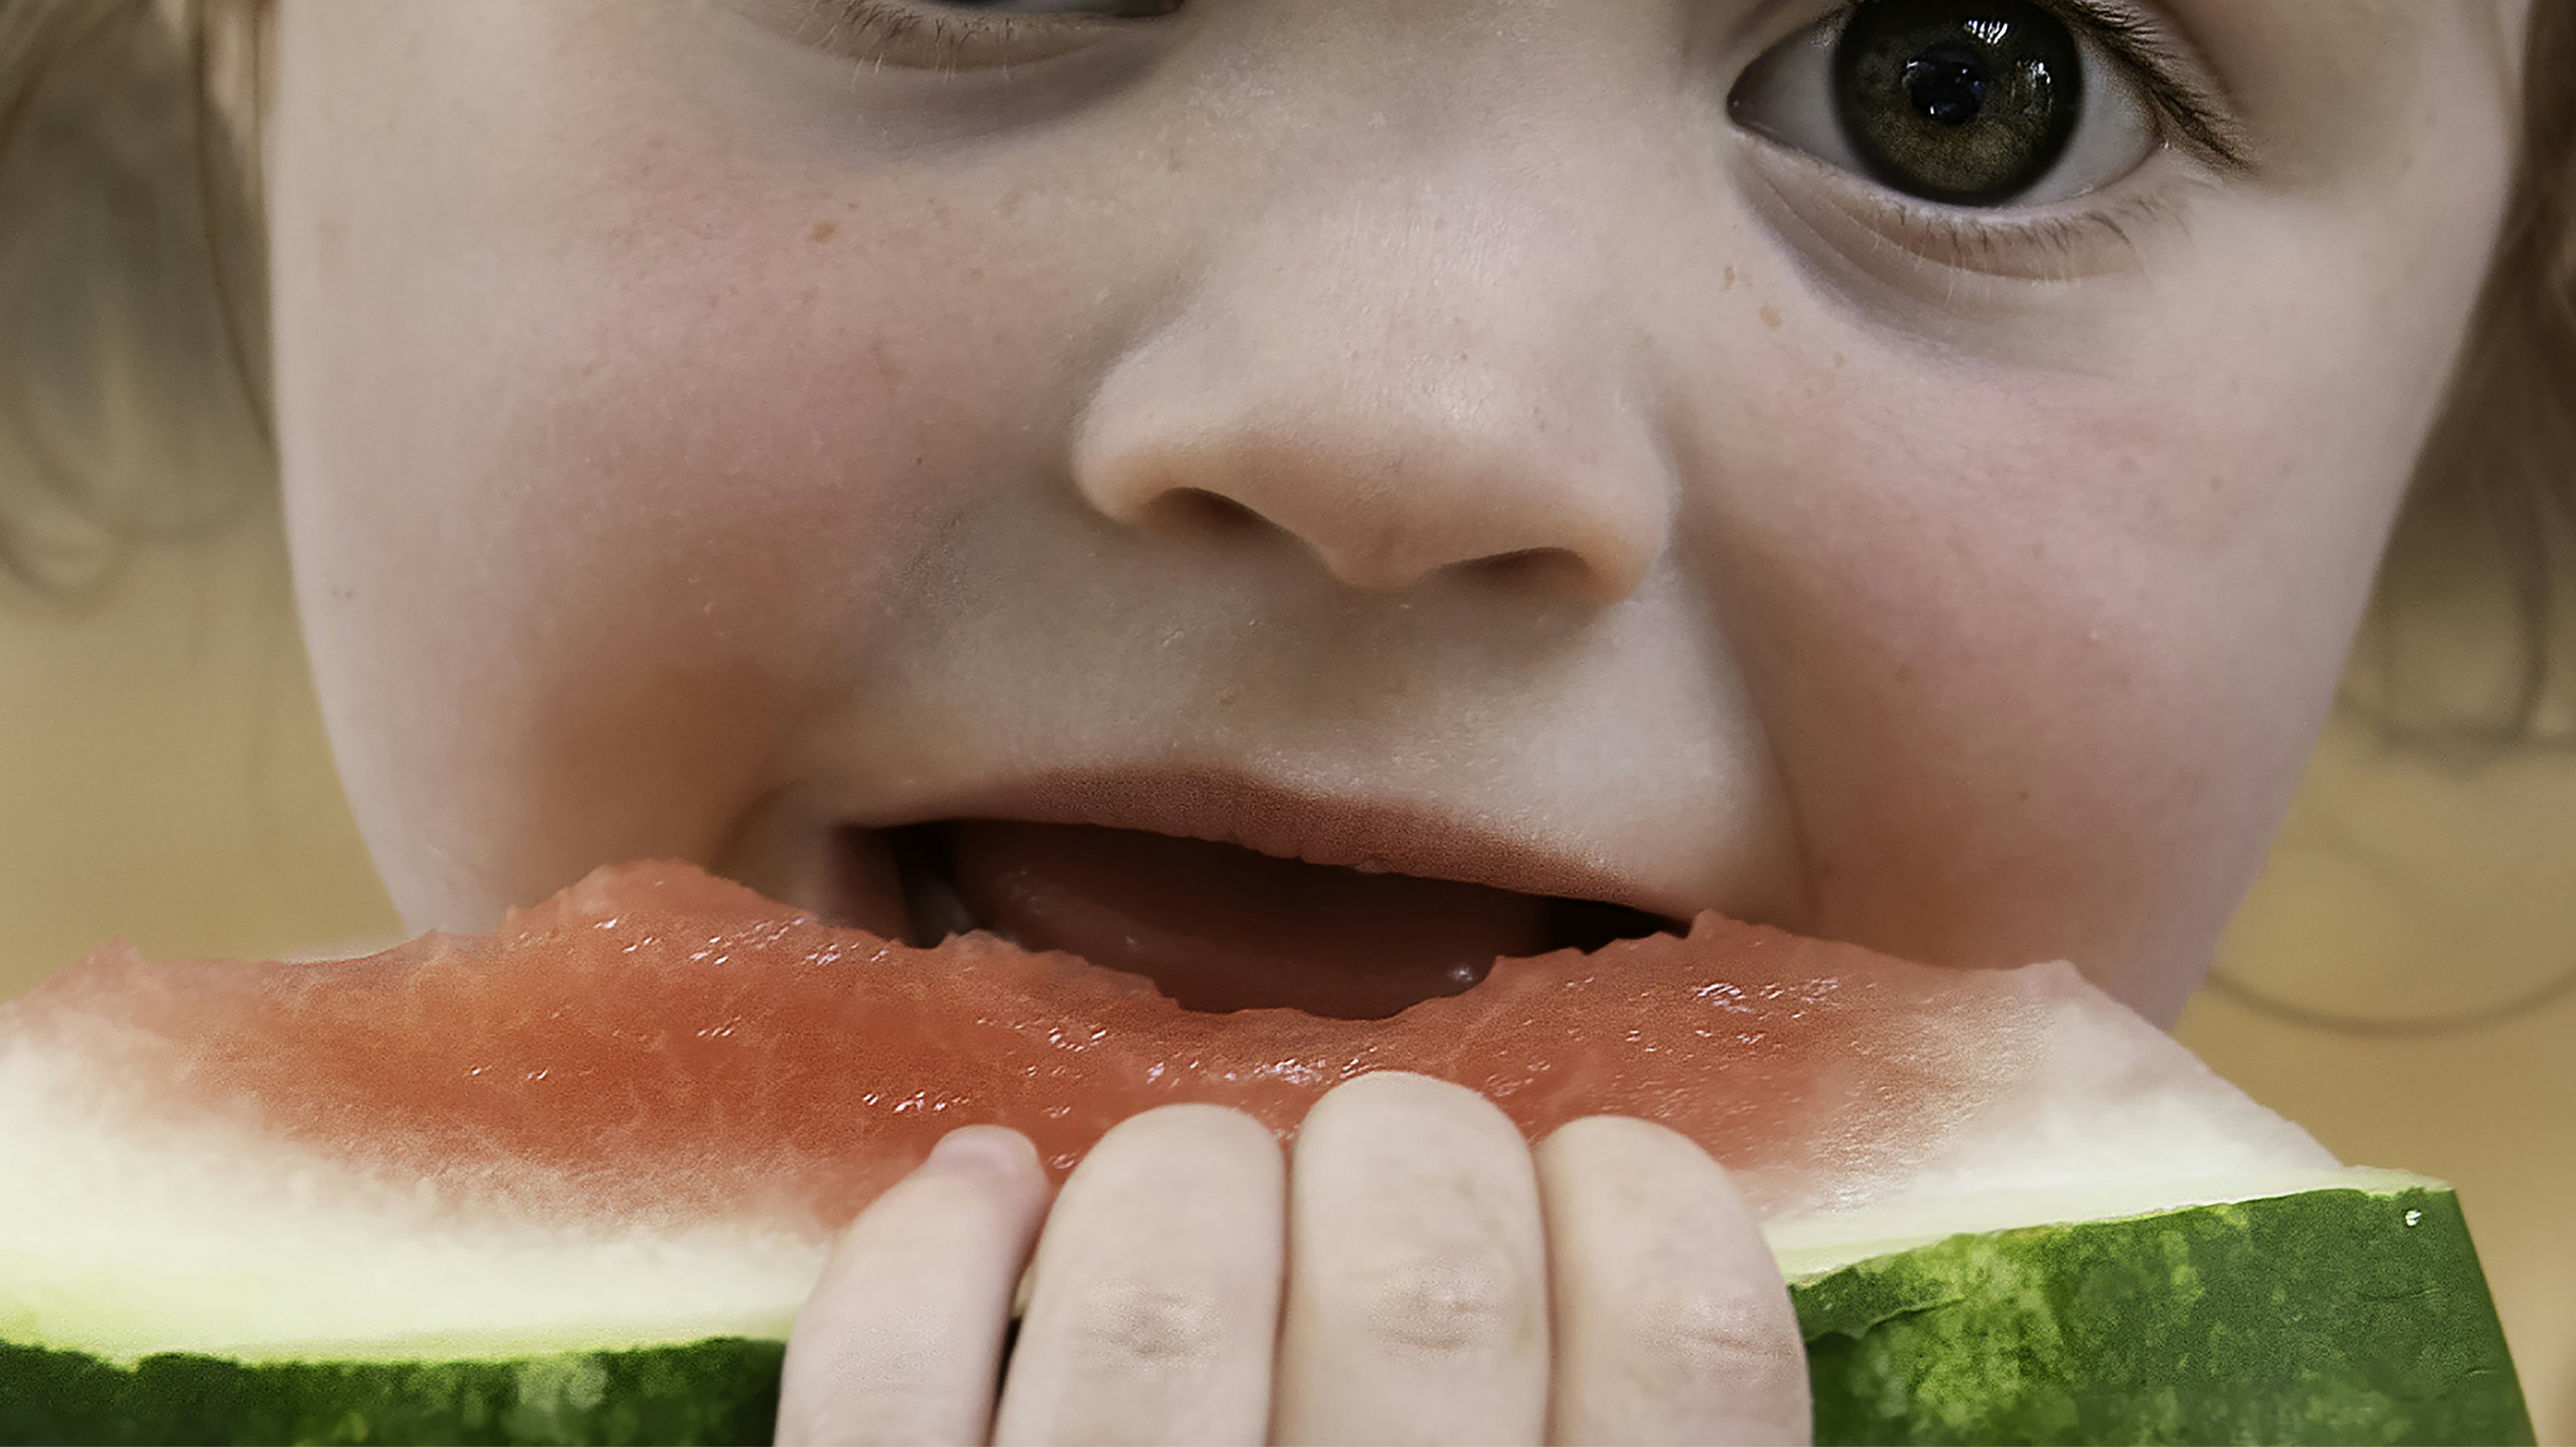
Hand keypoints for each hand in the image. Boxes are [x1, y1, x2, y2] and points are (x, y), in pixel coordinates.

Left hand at [773, 1071, 1810, 1445]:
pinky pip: (882, 1387)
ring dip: (1181, 1183)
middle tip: (1381, 1185)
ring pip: (1156, 1292)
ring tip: (1194, 1204)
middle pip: (1423, 1271)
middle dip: (1405, 1159)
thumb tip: (1675, 1187)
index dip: (1655, 1202)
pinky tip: (984, 1208)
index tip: (1602, 1179)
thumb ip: (1661, 1415)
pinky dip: (928, 1253)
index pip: (1693, 1347)